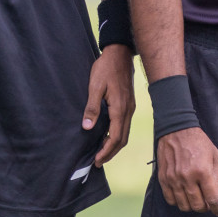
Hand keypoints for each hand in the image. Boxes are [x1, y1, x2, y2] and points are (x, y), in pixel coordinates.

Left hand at [85, 45, 134, 166]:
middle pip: (121, 139)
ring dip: (114, 145)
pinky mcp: (128, 104)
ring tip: (102, 153)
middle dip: (110, 153)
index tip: (96, 161)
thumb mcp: (95, 86)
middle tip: (98, 162)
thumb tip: (87, 128)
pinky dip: (117, 135)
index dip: (106, 151)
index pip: (115, 137)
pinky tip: (107, 136)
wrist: (119, 54)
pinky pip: (124, 125)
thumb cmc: (105, 68)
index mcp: (120, 109)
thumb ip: (92, 108)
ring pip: (124, 133)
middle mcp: (128, 111)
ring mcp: (130, 108)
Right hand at [156, 126, 217, 214]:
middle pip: (197, 205)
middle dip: (205, 208)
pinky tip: (182, 196)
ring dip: (191, 206)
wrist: (176, 129)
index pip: (212, 199)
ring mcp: (173, 178)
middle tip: (206, 203)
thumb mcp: (215, 156)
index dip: (217, 209)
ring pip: (183, 205)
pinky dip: (177, 202)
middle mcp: (187, 177)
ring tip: (195, 199)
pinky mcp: (163, 177)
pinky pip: (170, 198)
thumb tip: (217, 198)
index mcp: (203, 172)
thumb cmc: (199, 142)